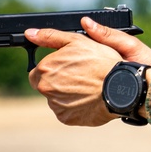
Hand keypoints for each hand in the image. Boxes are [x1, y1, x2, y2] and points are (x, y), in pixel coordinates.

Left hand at [26, 18, 150, 125]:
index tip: (69, 67)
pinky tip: (87, 99)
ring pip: (56, 99)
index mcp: (45, 68)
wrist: (120, 88)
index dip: (53, 68)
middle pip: (45, 85)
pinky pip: (66, 111)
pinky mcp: (66, 118)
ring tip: (86, 88)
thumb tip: (30, 33)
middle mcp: (45, 88)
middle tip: (79, 77)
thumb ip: (50, 37)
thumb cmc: (101, 62)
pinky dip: (74, 106)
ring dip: (66, 94)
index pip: (38, 70)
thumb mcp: (77, 41)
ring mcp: (55, 105)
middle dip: (57, 81)